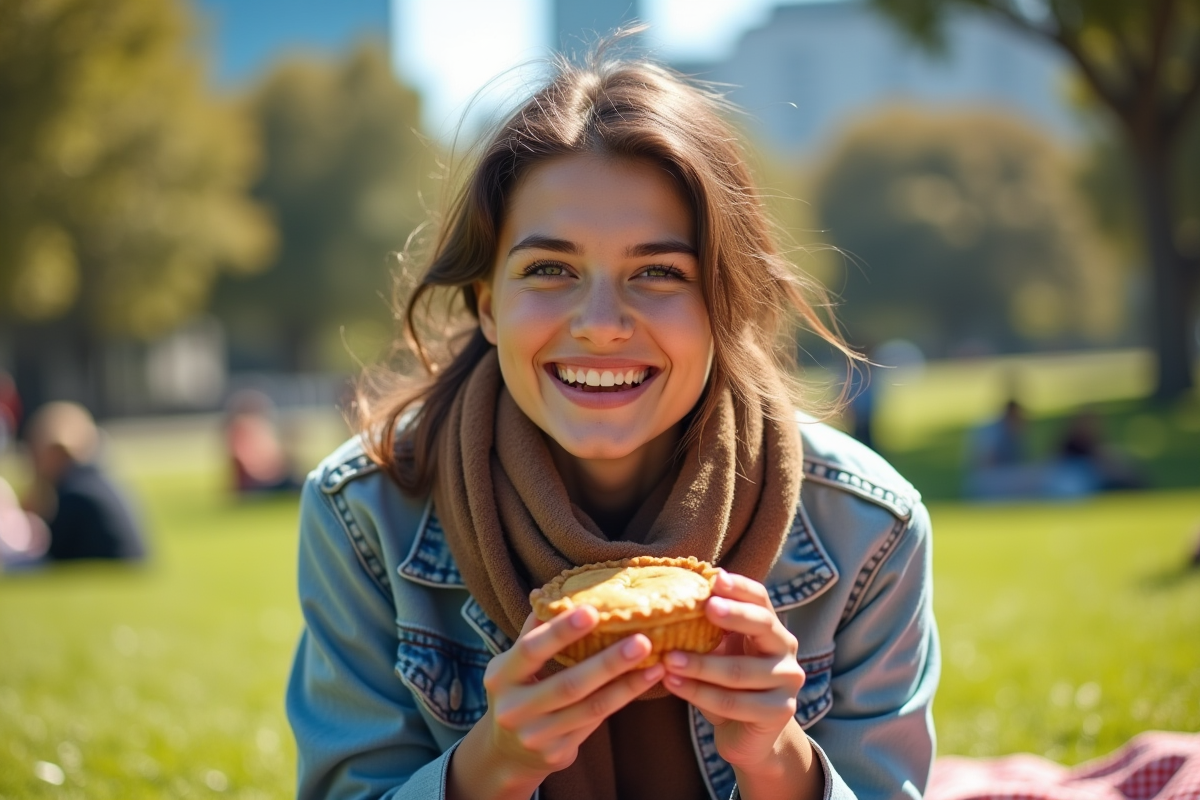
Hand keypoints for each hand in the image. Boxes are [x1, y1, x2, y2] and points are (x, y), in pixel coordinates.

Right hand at [449, 606, 664, 799]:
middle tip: (642, 640)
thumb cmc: (518, 693)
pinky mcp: (556, 754)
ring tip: (657, 664)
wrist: (507, 754)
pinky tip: (644, 684)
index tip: (592, 611)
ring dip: (626, 685)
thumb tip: (554, 591)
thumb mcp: (514, 664)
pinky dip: (621, 701)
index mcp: (502, 676)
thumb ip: (534, 632)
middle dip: (608, 662)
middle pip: (569, 684)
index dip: (560, 631)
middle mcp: (515, 708)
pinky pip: (595, 722)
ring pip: (590, 708)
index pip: (532, 649)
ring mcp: (536, 735)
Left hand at [660, 570, 806, 770]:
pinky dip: (699, 694)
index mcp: (769, 626)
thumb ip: (707, 629)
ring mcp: (788, 680)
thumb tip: (672, 601)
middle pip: (763, 625)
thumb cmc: (725, 684)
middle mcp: (785, 648)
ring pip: (740, 671)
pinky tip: (674, 685)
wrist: (745, 732)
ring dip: (700, 665)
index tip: (716, 578)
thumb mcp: (717, 651)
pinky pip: (735, 702)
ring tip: (668, 659)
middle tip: (707, 607)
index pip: (760, 599)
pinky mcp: (780, 711)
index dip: (740, 587)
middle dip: (733, 615)